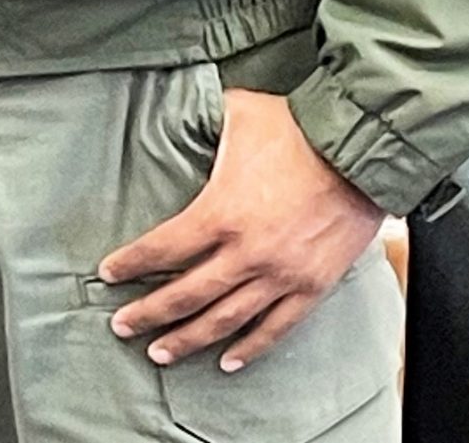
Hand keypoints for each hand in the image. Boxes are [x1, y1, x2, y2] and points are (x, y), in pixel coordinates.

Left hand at [97, 87, 380, 373]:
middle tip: (122, 326)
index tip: (108, 274)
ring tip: (161, 352)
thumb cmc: (298, 129)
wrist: (360, 151)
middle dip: (149, 312)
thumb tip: (178, 107)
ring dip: (189, 338)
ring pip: (225, 320)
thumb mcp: (238, 113)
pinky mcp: (312, 287)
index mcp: (221, 212)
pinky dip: (250, 347)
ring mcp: (281, 275)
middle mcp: (247, 253)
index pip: (163, 248)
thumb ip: (203, 118)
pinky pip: (276, 328)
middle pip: (186, 294)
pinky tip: (228, 360)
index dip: (131, 264)